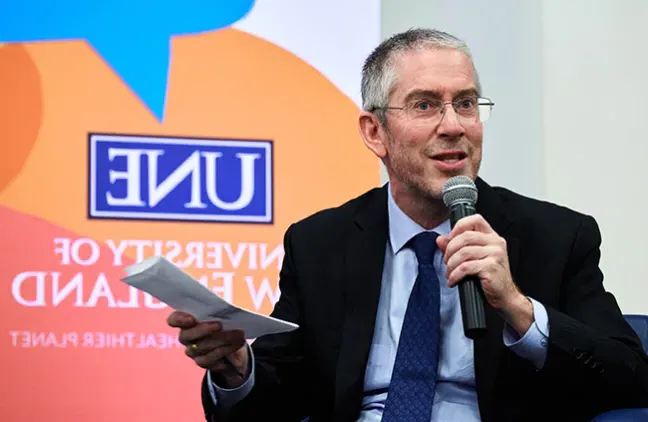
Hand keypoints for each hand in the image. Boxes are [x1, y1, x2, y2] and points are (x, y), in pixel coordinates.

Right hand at [167, 311, 248, 387]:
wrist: (236, 341)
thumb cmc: (226, 320)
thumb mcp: (224, 311)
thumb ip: (219, 308)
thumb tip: (223, 308)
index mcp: (186, 320)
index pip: (174, 320)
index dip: (179, 320)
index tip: (192, 319)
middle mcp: (186, 336)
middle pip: (186, 336)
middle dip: (203, 330)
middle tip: (220, 325)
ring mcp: (193, 351)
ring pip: (201, 347)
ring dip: (221, 340)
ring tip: (238, 333)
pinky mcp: (203, 362)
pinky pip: (210, 359)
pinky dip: (225, 350)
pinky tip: (236, 344)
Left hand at [436, 214, 532, 334]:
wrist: (504, 297)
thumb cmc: (489, 278)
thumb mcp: (473, 259)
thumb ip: (456, 247)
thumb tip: (440, 239)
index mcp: (492, 237)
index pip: (475, 220)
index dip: (458, 227)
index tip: (449, 239)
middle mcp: (496, 243)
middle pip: (464, 237)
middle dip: (449, 250)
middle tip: (446, 262)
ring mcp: (495, 254)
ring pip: (463, 253)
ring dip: (450, 265)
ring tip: (450, 273)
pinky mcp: (491, 267)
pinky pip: (465, 267)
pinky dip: (455, 275)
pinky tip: (453, 280)